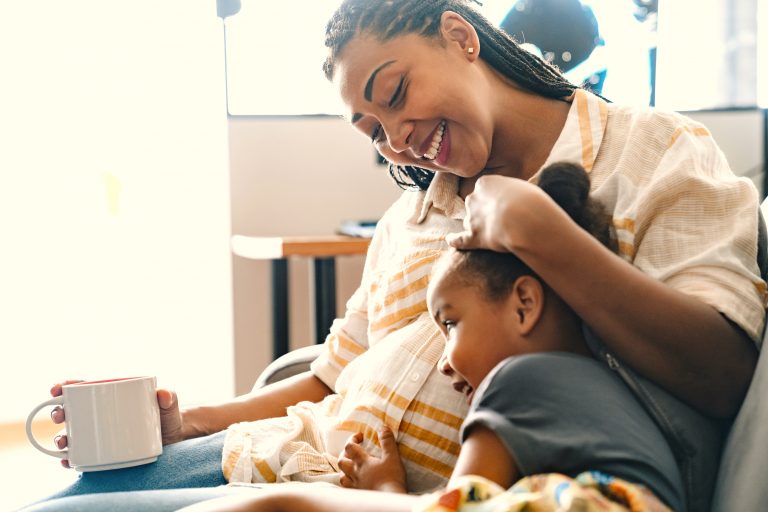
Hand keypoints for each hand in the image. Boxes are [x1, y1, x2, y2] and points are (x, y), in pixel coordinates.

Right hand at [49, 382, 186, 468]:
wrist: (173, 439)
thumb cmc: (168, 415)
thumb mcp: (169, 405)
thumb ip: (169, 397)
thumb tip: (163, 394)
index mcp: (110, 396)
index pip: (83, 387)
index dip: (65, 386)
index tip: (57, 388)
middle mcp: (99, 415)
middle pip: (71, 411)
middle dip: (58, 412)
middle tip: (60, 416)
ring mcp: (99, 434)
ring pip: (72, 434)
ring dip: (61, 438)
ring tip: (63, 442)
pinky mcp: (103, 452)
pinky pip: (82, 456)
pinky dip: (71, 459)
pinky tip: (68, 461)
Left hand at [337, 427, 406, 492]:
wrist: (389, 500)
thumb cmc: (391, 478)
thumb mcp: (393, 457)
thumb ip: (387, 441)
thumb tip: (383, 427)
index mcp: (362, 462)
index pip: (350, 446)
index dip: (352, 439)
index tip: (360, 436)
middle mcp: (355, 473)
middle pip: (341, 461)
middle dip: (345, 453)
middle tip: (353, 450)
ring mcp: (355, 485)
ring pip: (342, 476)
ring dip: (344, 469)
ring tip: (351, 466)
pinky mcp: (358, 494)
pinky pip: (348, 488)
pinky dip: (348, 482)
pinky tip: (354, 482)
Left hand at [447, 175, 551, 252]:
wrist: (525, 221)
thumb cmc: (530, 202)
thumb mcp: (523, 188)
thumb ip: (511, 192)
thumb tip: (513, 200)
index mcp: (485, 183)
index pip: (483, 188)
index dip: (494, 197)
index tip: (503, 203)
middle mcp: (473, 198)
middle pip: (474, 204)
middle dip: (483, 211)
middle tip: (500, 218)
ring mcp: (471, 218)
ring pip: (470, 221)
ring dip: (477, 226)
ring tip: (492, 232)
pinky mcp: (473, 237)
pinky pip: (459, 239)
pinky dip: (454, 240)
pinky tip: (450, 240)